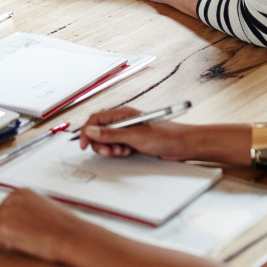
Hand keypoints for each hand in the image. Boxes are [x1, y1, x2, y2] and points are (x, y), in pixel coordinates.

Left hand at [0, 187, 81, 262]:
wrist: (69, 235)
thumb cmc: (62, 225)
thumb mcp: (44, 206)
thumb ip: (28, 207)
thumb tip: (22, 216)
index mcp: (20, 193)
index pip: (6, 209)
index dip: (15, 222)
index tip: (24, 227)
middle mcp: (10, 199)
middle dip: (9, 231)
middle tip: (28, 235)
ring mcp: (5, 213)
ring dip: (9, 239)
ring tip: (29, 239)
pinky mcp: (2, 229)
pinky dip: (8, 247)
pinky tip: (25, 244)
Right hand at [78, 106, 194, 159]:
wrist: (181, 145)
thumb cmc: (164, 135)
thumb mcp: (134, 136)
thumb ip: (110, 134)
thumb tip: (90, 131)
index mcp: (122, 114)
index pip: (96, 119)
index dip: (87, 131)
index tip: (84, 144)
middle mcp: (123, 121)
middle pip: (100, 131)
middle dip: (101, 143)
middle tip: (109, 151)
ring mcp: (128, 132)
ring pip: (108, 141)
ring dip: (111, 149)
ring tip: (122, 151)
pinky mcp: (133, 142)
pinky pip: (118, 148)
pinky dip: (119, 152)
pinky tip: (128, 153)